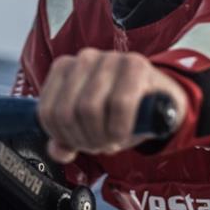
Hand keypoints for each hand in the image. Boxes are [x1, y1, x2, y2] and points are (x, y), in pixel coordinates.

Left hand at [37, 48, 187, 162]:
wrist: (162, 101)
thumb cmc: (119, 112)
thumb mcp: (88, 127)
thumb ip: (67, 140)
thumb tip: (59, 151)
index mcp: (64, 68)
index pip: (47, 112)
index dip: (62, 138)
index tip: (79, 145)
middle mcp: (84, 58)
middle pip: (67, 112)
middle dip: (84, 139)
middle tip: (100, 145)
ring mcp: (109, 58)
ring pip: (89, 108)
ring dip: (102, 136)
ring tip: (113, 140)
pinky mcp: (136, 64)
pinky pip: (119, 103)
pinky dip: (120, 128)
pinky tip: (125, 133)